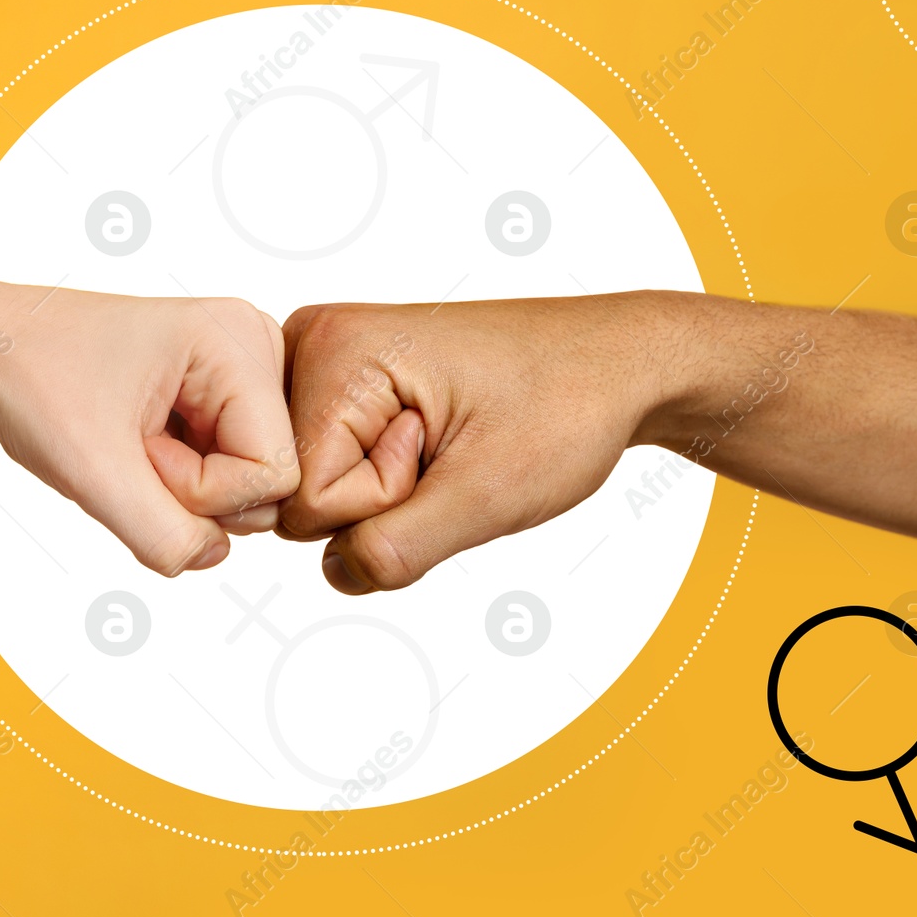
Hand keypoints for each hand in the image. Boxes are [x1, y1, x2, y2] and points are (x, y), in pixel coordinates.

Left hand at [0, 283, 298, 575]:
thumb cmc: (35, 381)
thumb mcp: (93, 473)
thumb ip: (162, 535)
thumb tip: (212, 557)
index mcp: (238, 339)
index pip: (275, 472)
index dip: (204, 491)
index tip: (139, 451)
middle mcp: (255, 346)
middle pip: (270, 477)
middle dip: (195, 488)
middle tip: (133, 446)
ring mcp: (242, 370)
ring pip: (249, 481)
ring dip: (184, 485)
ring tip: (133, 440)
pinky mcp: (224, 394)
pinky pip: (228, 471)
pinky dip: (180, 476)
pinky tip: (143, 441)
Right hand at [278, 294, 675, 592]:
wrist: (616, 367)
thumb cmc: (564, 406)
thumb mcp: (487, 493)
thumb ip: (397, 547)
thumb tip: (337, 572)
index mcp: (334, 348)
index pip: (305, 498)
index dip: (383, 501)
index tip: (446, 449)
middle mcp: (313, 344)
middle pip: (300, 493)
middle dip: (380, 499)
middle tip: (451, 448)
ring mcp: (327, 363)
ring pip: (319, 490)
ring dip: (390, 492)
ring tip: (449, 443)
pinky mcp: (345, 386)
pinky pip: (338, 472)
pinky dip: (390, 479)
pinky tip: (434, 444)